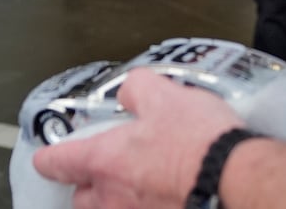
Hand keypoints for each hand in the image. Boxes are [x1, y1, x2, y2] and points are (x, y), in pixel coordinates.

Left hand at [33, 69, 240, 207]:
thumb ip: (137, 89)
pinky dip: (148, 205)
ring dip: (119, 199)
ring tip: (142, 182)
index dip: (50, 156)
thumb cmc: (202, 144)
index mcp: (105, 162)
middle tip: (106, 167)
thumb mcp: (165, 95)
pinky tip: (167, 194)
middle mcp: (114, 199)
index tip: (48, 156)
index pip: (56, 163)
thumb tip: (131, 90)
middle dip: (88, 185)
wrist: (237, 180)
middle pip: (82, 198)